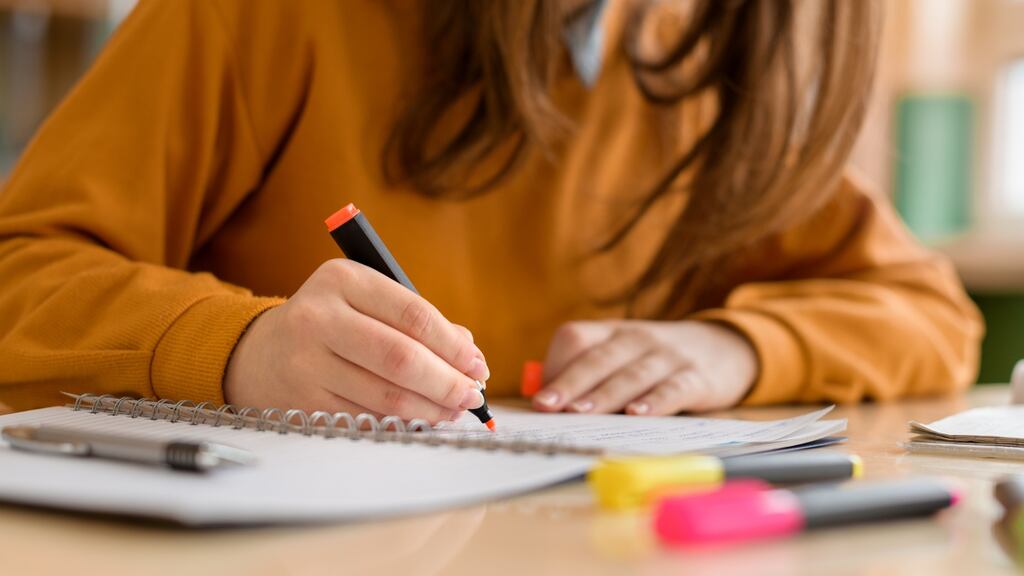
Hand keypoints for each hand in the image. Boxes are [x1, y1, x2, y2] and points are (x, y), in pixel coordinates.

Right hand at [224, 259, 487, 423]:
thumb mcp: (366, 302)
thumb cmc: (332, 323)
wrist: (260, 352)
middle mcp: (320, 317)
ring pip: (385, 394)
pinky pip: (366, 416)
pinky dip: (401, 422)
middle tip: (472, 395)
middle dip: (446, 382)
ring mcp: (307, 361)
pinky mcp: (303, 400)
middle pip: (400, 357)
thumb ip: (416, 320)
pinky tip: (421, 419)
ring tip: (453, 410)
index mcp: (343, 279)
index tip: (477, 365)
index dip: (452, 345)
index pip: (413, 314)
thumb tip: (469, 354)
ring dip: (429, 408)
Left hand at [531, 320, 757, 414]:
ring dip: (604, 395)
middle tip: (547, 406)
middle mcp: (636, 339)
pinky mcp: (696, 377)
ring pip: (631, 375)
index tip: (539, 399)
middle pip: (598, 359)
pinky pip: (673, 388)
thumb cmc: (656, 361)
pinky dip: (655, 402)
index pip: (575, 337)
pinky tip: (638, 415)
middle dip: (569, 383)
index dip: (556, 366)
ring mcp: (667, 356)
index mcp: (611, 332)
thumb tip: (548, 406)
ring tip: (580, 412)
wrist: (725, 348)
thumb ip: (590, 375)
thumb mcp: (623, 356)